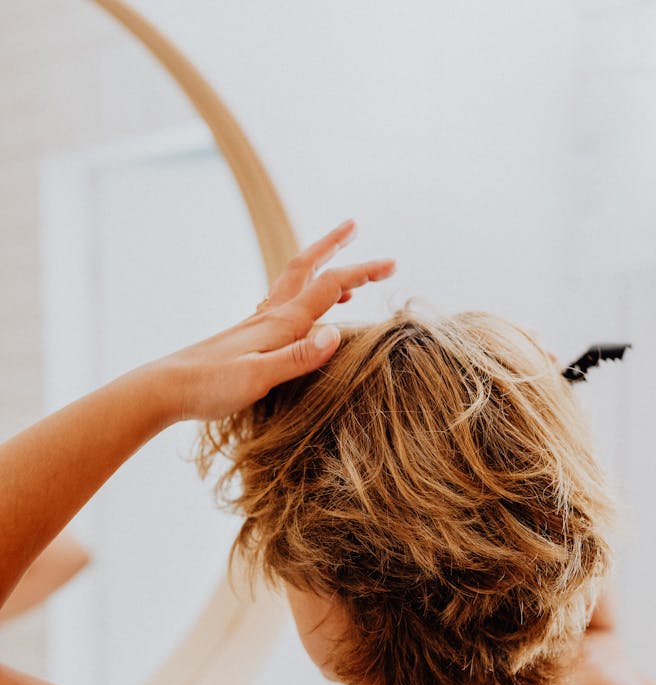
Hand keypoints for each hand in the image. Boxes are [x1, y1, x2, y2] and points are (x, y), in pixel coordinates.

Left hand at [151, 219, 394, 421]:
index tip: (393, 264)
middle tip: (354, 227)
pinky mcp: (247, 338)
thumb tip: (337, 333)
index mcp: (280, 323)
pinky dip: (302, 295)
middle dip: (333, 246)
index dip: (362, 271)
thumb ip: (297, 358)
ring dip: (318, 267)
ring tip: (341, 269)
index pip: (329, 286)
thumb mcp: (257, 379)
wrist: (164, 389)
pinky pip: (282, 304)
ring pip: (293, 283)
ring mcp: (257, 325)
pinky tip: (303, 313)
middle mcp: (270, 316)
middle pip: (306, 268)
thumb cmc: (209, 388)